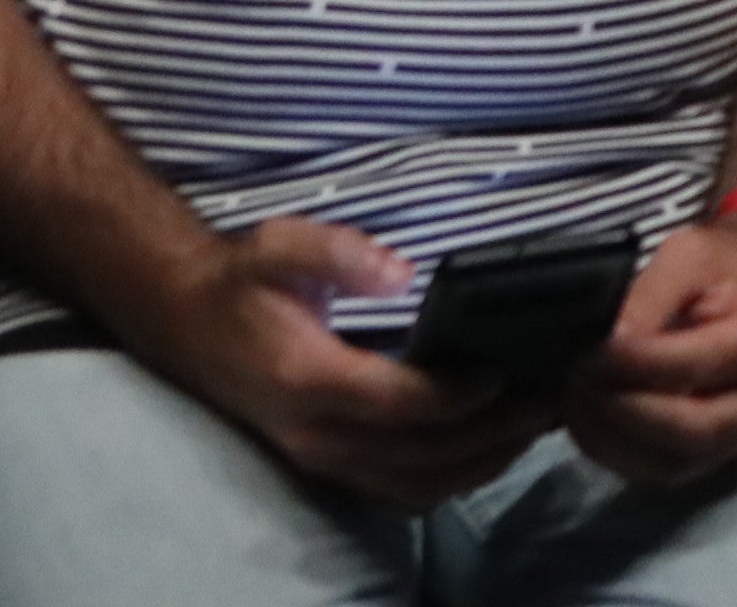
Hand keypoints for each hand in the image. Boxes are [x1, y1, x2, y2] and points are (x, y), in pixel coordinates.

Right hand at [128, 216, 552, 508]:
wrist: (182, 321)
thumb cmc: (240, 279)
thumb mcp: (279, 245)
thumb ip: (339, 253)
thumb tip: (402, 274)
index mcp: (306, 377)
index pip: (400, 404)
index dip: (461, 394)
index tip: (511, 367)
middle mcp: (314, 432)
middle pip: (421, 454)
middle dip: (494, 432)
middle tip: (554, 396)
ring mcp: (319, 456)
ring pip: (416, 485)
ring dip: (482, 461)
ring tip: (539, 421)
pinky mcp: (327, 464)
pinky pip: (399, 491)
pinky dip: (452, 478)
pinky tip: (493, 444)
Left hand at [563, 216, 736, 487]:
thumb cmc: (723, 267)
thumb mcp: (688, 254)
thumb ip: (650, 295)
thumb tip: (610, 342)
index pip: (699, 366)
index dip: (636, 365)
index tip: (591, 350)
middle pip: (694, 428)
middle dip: (624, 409)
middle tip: (579, 378)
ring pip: (676, 462)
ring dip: (614, 437)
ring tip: (579, 397)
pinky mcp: (720, 453)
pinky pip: (665, 471)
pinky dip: (618, 452)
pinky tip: (591, 419)